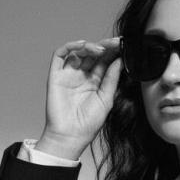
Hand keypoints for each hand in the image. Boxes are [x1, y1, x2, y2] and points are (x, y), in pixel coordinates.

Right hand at [37, 38, 122, 159]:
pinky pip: (59, 56)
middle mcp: (82, 76)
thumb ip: (112, 79)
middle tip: (114, 43)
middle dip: (104, 47)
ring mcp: (69, 74)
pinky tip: (81, 45)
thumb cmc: (89, 123)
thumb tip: (120, 60)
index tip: (123, 44)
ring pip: (78, 52)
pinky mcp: (56, 76)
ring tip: (100, 50)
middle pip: (93, 54)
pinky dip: (69, 46)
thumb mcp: (106, 99)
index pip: (105, 61)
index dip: (113, 52)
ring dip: (89, 47)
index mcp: (96, 81)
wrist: (71, 136)